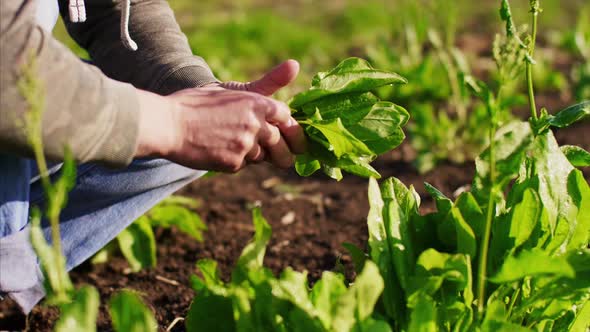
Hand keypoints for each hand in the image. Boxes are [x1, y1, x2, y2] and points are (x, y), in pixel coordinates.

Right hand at [135, 60, 305, 171]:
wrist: (168, 124)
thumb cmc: (197, 103)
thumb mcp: (232, 89)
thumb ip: (266, 83)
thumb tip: (296, 64)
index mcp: (257, 102)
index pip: (288, 119)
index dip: (294, 131)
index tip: (296, 139)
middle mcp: (256, 124)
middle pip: (283, 145)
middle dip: (285, 154)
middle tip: (286, 159)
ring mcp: (245, 145)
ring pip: (262, 157)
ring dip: (255, 155)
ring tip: (237, 146)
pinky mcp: (234, 163)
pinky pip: (243, 165)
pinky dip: (236, 161)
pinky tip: (220, 150)